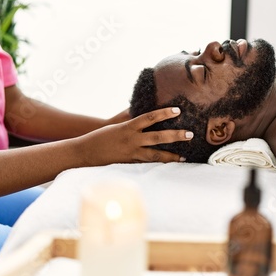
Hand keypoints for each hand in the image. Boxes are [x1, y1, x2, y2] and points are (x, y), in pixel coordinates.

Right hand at [76, 107, 192, 164]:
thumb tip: (143, 110)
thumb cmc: (102, 135)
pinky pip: (148, 163)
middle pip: (158, 137)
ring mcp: (132, 153)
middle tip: (190, 134)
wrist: (85, 151)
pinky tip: (170, 165)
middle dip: (175, 135)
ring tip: (184, 156)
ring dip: (171, 155)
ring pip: (155, 155)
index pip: (150, 117)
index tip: (177, 110)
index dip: (164, 113)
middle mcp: (132, 140)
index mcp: (128, 127)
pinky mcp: (130, 163)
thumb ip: (132, 119)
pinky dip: (159, 163)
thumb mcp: (117, 124)